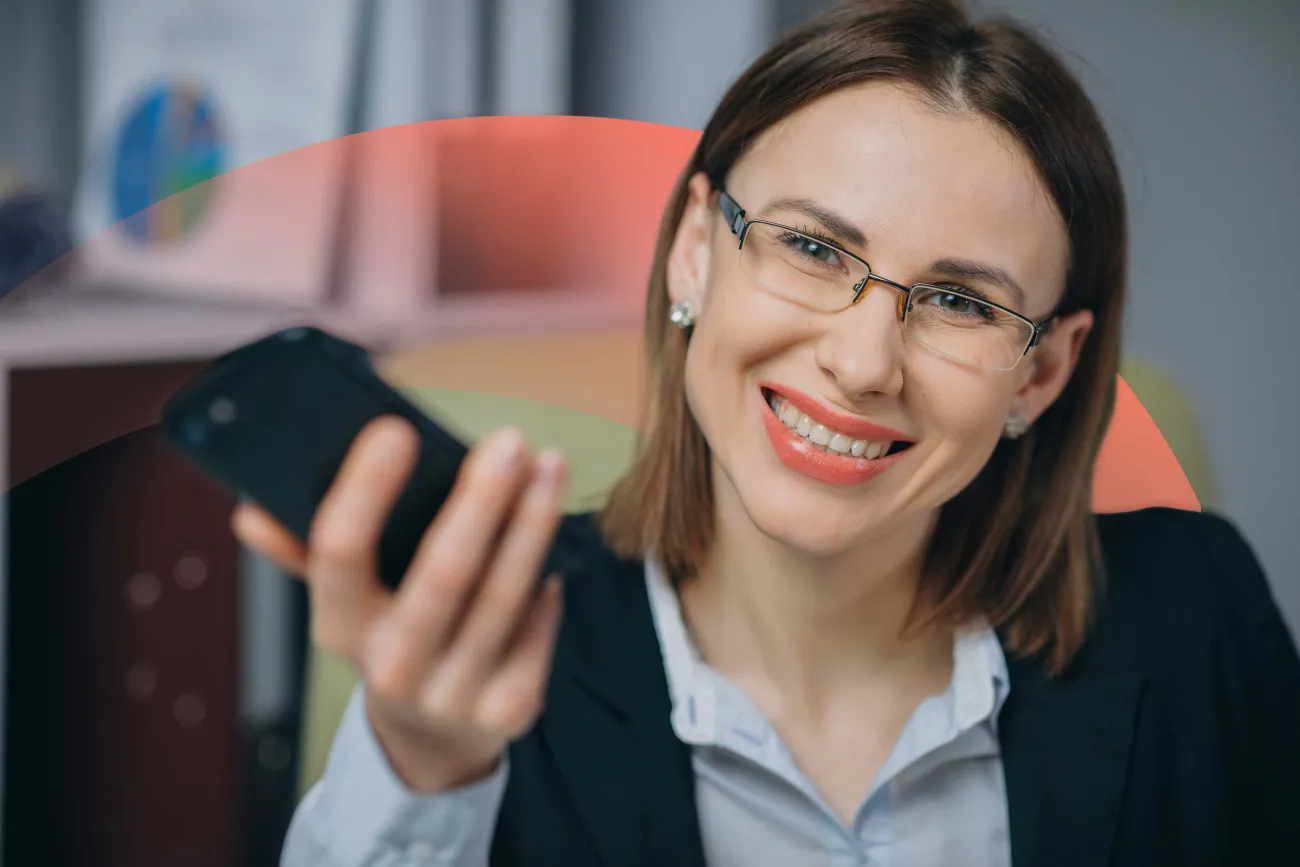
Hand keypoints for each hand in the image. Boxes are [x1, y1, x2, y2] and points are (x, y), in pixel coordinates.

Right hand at [231, 417, 566, 791]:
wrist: (429, 738)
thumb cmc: (389, 631)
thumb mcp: (345, 600)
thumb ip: (304, 548)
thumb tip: (252, 510)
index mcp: (338, 629)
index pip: (339, 553)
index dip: (365, 490)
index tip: (396, 430)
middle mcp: (392, 669)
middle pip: (442, 573)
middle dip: (481, 500)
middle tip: (508, 441)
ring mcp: (453, 695)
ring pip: (503, 594)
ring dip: (534, 522)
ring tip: (550, 465)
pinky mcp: (510, 709)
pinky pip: (540, 626)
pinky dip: (549, 576)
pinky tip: (558, 536)